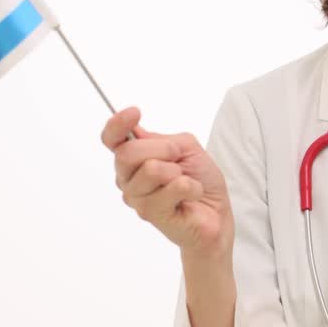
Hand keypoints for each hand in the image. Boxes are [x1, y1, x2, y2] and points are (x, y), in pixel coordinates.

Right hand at [100, 107, 233, 260]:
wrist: (216, 212)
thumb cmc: (200, 179)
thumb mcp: (185, 146)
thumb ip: (162, 139)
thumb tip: (139, 136)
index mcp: (133, 157)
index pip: (111, 139)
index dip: (117, 124)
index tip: (135, 112)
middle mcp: (128, 178)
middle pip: (126, 154)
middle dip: (162, 149)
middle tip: (178, 157)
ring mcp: (137, 198)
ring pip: (150, 170)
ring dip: (178, 171)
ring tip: (185, 181)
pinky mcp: (151, 214)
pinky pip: (173, 187)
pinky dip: (192, 186)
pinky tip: (192, 195)